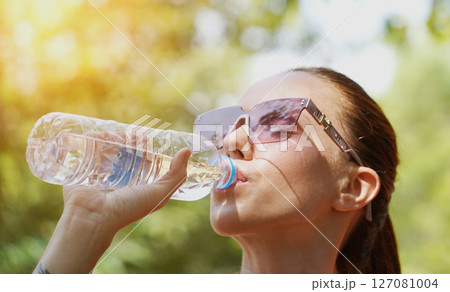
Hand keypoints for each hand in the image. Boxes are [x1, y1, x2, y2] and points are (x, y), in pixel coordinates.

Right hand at [34, 148, 190, 273]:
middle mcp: (119, 178)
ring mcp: (100, 172)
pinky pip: (89, 148)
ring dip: (113, 137)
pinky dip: (94, 139)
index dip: (148, 147)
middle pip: (126, 151)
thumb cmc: (127, 208)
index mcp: (137, 184)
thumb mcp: (159, 194)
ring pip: (109, 147)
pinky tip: (99, 134)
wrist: (93, 217)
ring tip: (118, 134)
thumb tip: (187, 150)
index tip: (151, 135)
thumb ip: (176, 175)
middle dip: (130, 139)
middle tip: (134, 133)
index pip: (144, 159)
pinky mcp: (83, 168)